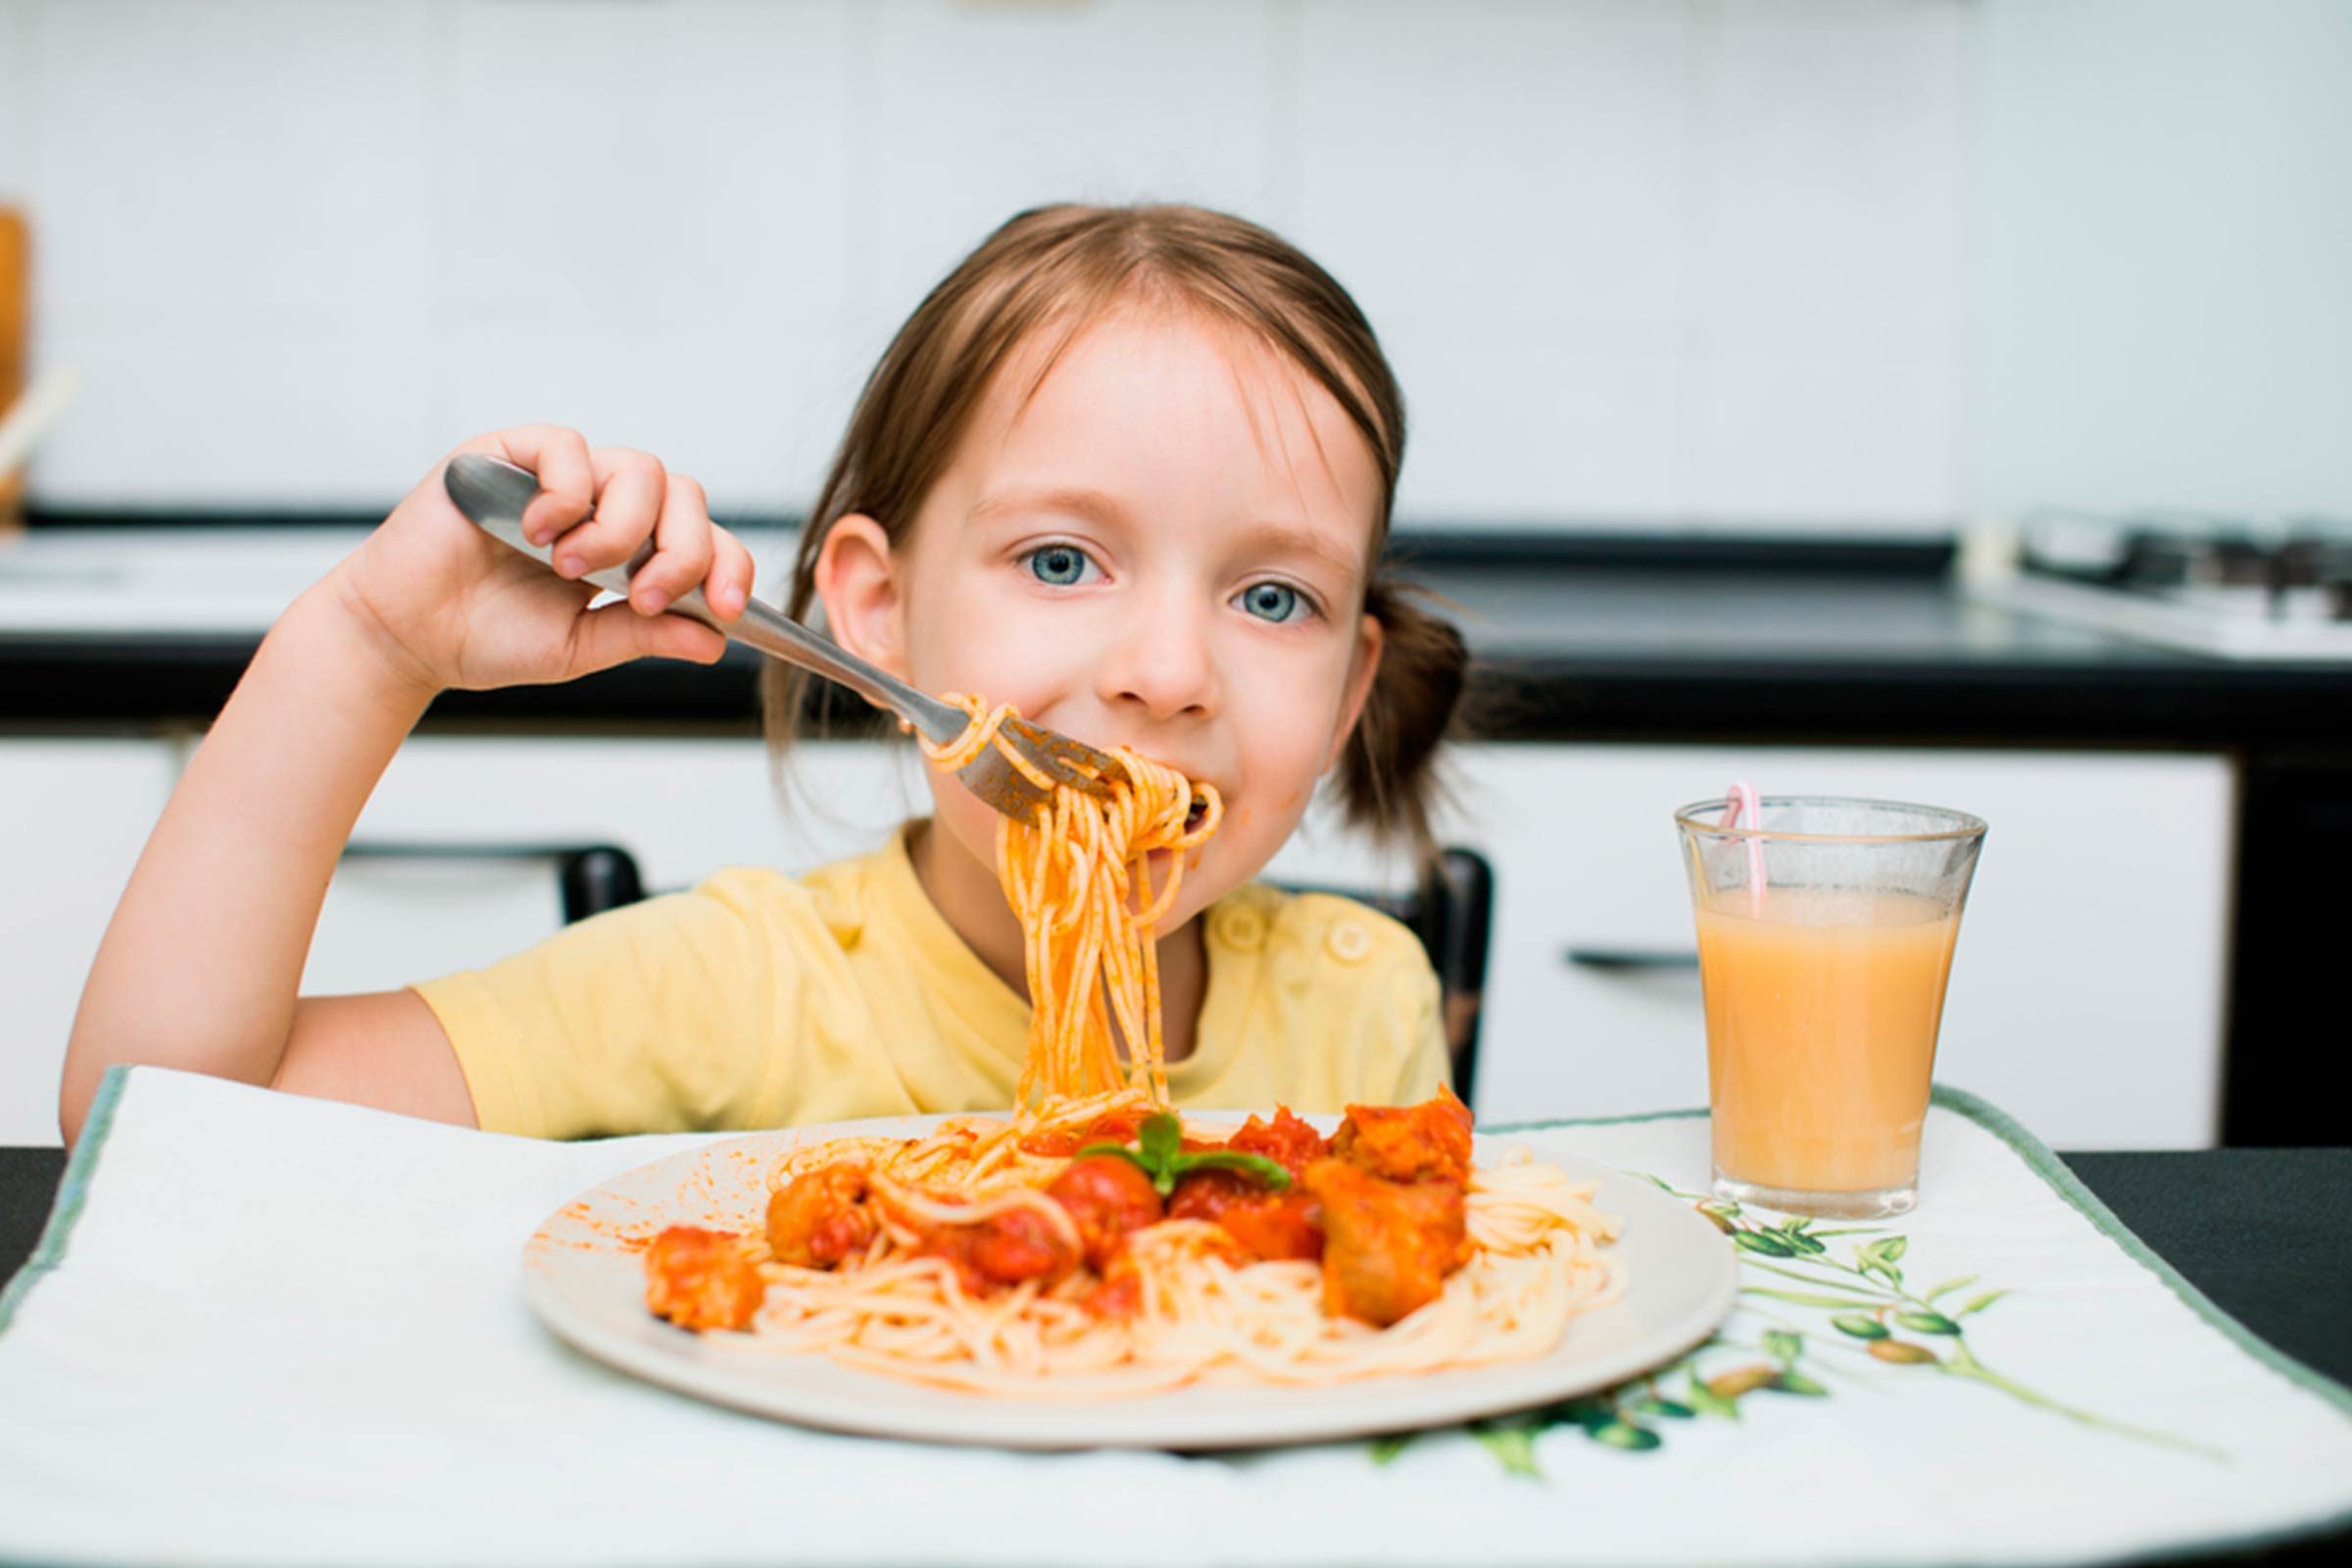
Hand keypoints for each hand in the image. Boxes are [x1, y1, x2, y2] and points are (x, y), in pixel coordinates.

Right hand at [327, 426, 756, 695]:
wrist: (407, 637)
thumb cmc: (488, 637)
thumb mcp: (582, 646)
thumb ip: (645, 634)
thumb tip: (716, 639)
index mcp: (631, 549)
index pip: (704, 538)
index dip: (728, 566)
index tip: (728, 610)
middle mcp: (603, 505)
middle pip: (683, 495)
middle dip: (682, 550)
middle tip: (646, 596)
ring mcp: (559, 477)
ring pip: (638, 469)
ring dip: (620, 527)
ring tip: (573, 570)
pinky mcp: (509, 455)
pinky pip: (566, 446)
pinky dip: (566, 492)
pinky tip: (540, 534)